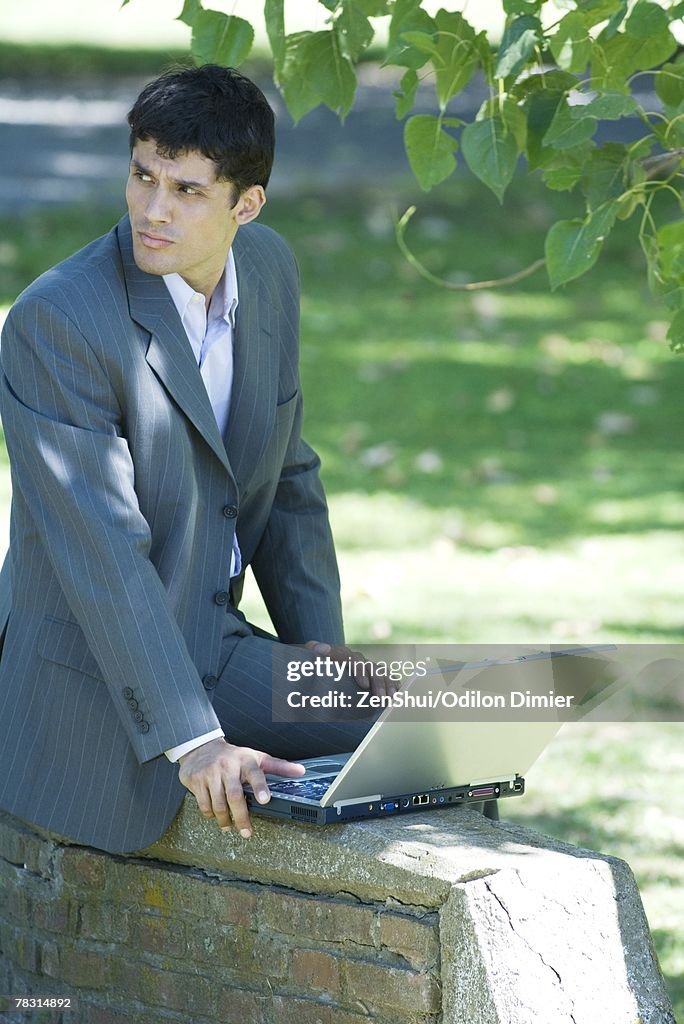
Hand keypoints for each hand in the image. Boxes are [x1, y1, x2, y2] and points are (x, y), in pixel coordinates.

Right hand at [177, 737, 304, 837]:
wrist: (201, 748)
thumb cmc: (233, 757)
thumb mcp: (256, 758)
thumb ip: (278, 766)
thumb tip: (301, 771)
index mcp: (245, 761)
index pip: (255, 773)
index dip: (260, 786)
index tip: (265, 800)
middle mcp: (227, 766)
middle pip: (235, 795)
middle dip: (241, 817)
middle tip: (247, 832)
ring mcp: (210, 773)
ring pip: (218, 804)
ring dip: (225, 820)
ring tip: (230, 826)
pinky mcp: (196, 780)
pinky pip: (204, 804)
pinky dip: (211, 815)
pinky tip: (216, 816)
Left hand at [303, 641, 398, 697]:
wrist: (321, 672)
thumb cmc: (314, 670)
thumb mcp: (310, 663)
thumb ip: (313, 655)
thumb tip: (320, 648)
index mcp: (342, 655)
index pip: (353, 659)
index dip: (359, 671)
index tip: (363, 685)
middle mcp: (357, 660)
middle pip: (371, 667)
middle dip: (378, 683)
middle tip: (379, 698)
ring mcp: (367, 667)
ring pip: (382, 673)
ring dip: (388, 685)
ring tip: (390, 700)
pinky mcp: (375, 676)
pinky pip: (389, 678)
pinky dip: (394, 685)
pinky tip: (399, 695)